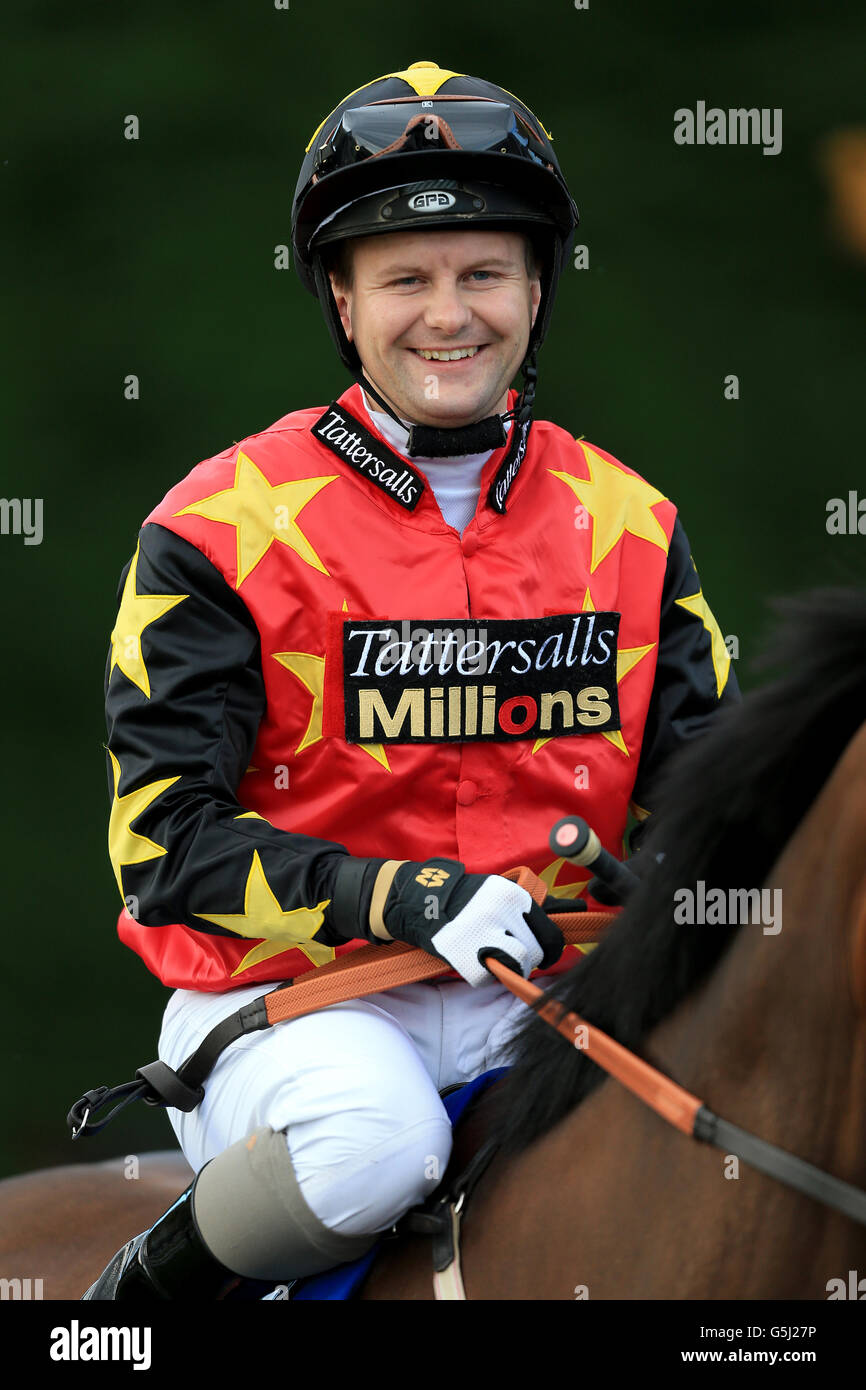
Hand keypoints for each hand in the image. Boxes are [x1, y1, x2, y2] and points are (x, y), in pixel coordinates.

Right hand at [380, 859, 563, 986]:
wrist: (421, 900)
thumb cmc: (467, 899)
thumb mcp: (501, 893)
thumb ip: (535, 906)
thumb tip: (577, 908)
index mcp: (515, 897)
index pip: (551, 935)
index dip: (546, 949)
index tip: (537, 951)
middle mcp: (504, 914)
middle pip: (535, 953)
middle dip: (525, 958)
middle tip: (505, 951)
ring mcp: (485, 937)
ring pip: (517, 967)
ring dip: (507, 967)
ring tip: (490, 956)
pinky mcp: (467, 958)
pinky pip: (489, 979)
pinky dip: (482, 975)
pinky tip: (471, 959)